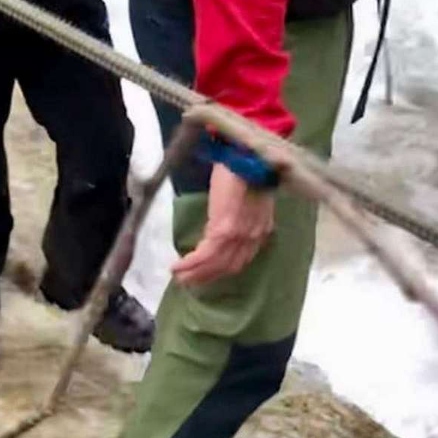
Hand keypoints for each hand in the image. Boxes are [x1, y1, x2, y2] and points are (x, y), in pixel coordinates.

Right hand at [173, 164, 275, 287]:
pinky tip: (177, 267)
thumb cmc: (244, 166)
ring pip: (215, 264)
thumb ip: (242, 211)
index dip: (223, 268)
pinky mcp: (224, 230)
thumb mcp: (248, 194)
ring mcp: (239, 235)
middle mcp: (253, 237)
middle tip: (189, 282)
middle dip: (207, 277)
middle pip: (229, 266)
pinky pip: (205, 255)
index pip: (242, 257)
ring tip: (178, 277)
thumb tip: (226, 217)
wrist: (246, 154)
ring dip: (195, 274)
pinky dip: (190, 264)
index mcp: (260, 228)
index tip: (208, 272)